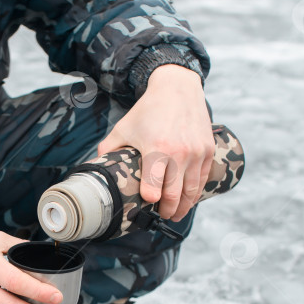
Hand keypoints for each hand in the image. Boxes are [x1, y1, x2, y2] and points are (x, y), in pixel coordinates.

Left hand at [97, 64, 214, 221]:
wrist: (178, 88)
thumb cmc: (149, 109)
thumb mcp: (124, 128)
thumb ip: (108, 149)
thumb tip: (96, 168)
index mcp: (156, 149)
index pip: (154, 189)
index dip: (149, 202)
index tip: (146, 206)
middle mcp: (180, 153)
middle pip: (174, 196)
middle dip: (167, 211)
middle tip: (161, 215)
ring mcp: (196, 153)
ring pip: (191, 192)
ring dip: (183, 207)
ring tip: (175, 214)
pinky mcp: (207, 150)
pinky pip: (203, 180)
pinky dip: (195, 193)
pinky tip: (188, 199)